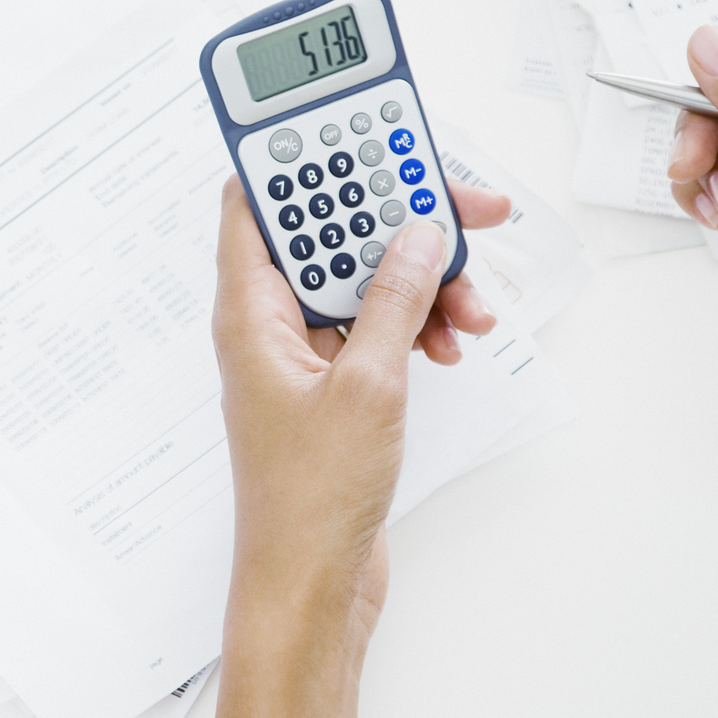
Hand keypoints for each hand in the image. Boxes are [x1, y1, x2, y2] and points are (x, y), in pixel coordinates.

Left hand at [210, 175, 510, 661]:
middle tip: (464, 211)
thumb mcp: (367, 383)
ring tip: (469, 304)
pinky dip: (416, 324)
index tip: (368, 132)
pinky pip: (376, 327)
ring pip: (364, 282)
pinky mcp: (333, 386)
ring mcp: (300, 356)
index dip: (308, 156)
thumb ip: (394, 300)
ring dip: (421, 281)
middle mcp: (266, 324)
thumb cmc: (310, 500)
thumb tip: (418, 234)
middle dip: (397, 221)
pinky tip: (451, 341)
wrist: (310, 586)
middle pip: (329, 233)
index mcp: (248, 310)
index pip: (259, 198)